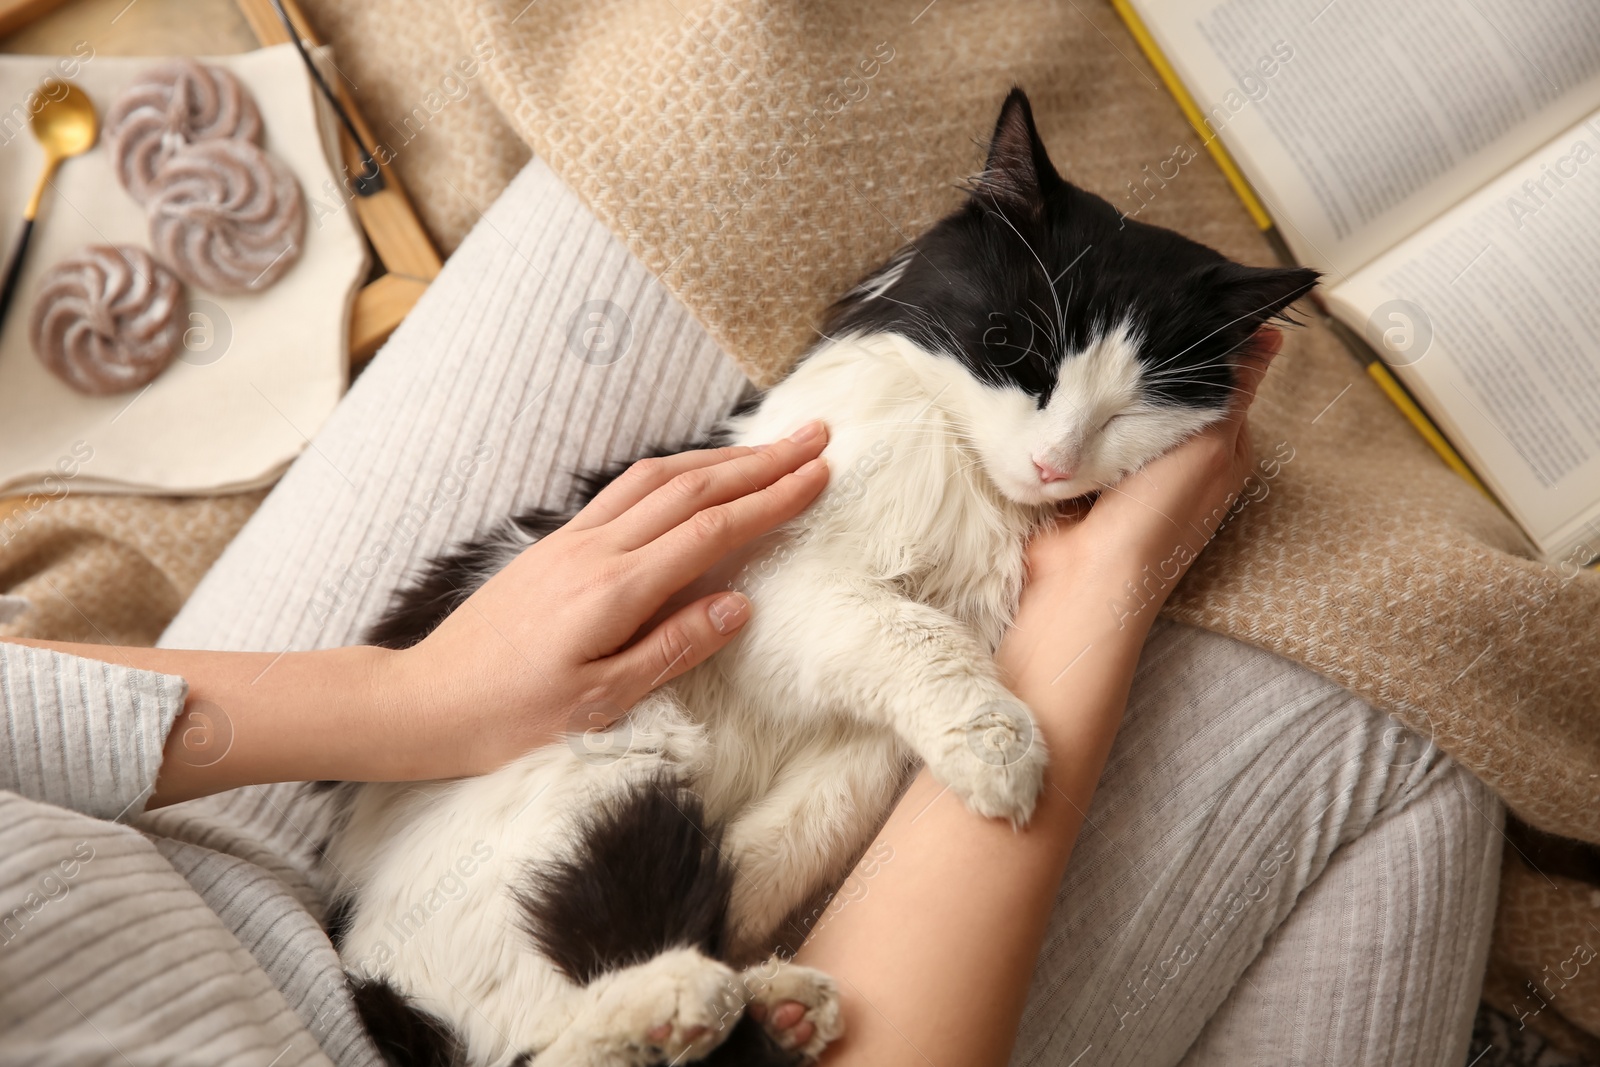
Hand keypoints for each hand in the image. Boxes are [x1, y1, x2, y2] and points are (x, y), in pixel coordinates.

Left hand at [378, 424, 830, 777]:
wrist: (424, 701)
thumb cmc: (510, 714)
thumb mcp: (599, 701)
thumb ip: (672, 649)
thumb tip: (738, 606)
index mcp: (615, 590)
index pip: (712, 530)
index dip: (771, 500)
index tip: (818, 475)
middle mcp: (596, 550)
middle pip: (693, 488)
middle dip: (760, 461)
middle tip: (815, 438)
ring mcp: (572, 541)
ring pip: (658, 479)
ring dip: (719, 458)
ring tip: (767, 449)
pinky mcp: (555, 545)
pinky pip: (625, 491)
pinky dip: (673, 471)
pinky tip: (691, 475)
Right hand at [1000, 329, 1278, 678]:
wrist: (1085, 579)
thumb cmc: (1157, 518)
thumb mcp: (1212, 444)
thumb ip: (1235, 388)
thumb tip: (1270, 332)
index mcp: (1225, 451)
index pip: (1226, 380)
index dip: (1209, 346)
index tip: (1184, 304)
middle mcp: (1181, 459)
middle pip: (1173, 391)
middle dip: (1155, 365)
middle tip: (1133, 321)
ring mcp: (1133, 467)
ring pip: (1128, 405)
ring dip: (1113, 387)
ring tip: (1097, 348)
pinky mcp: (1089, 473)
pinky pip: (1089, 427)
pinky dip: (1081, 412)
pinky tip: (1070, 388)